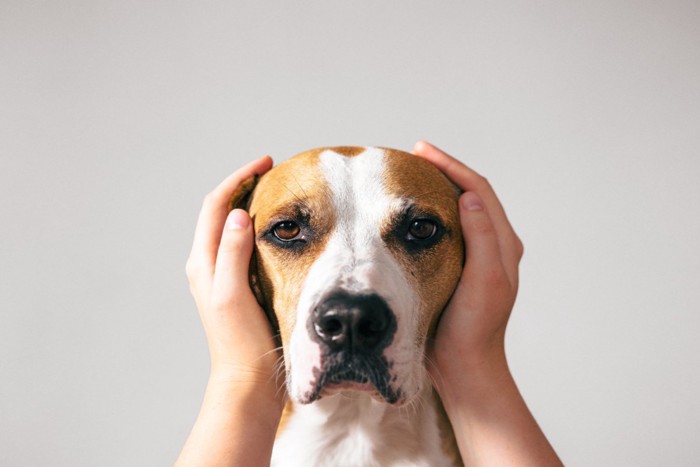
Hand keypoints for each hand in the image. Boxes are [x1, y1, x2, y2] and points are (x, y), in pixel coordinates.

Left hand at [178, 155, 284, 465]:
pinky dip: (257, 228)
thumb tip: (238, 214)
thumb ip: (233, 253)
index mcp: (203, 263)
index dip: (238, 179)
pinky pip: (242, 246)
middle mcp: (207, 266)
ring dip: (249, 205)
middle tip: (272, 172)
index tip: (266, 163)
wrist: (246, 382)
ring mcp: (221, 276)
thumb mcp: (234, 294)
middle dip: (243, 186)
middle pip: (220, 212)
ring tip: (275, 193)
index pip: (216, 206)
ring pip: (230, 228)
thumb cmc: (240, 342)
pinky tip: (278, 232)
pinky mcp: (236, 287)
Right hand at [415, 142, 560, 465]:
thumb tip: (468, 197)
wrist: (465, 365)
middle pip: (470, 194)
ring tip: (412, 175)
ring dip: (438, 188)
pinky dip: (431, 212)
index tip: (421, 151)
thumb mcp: (484, 281)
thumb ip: (483, 238)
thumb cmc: (474, 327)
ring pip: (459, 209)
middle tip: (413, 155)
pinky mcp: (459, 267)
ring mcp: (477, 256)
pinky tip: (411, 213)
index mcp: (504, 244)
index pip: (478, 191)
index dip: (452, 166)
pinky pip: (447, 228)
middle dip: (444, 171)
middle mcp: (494, 245)